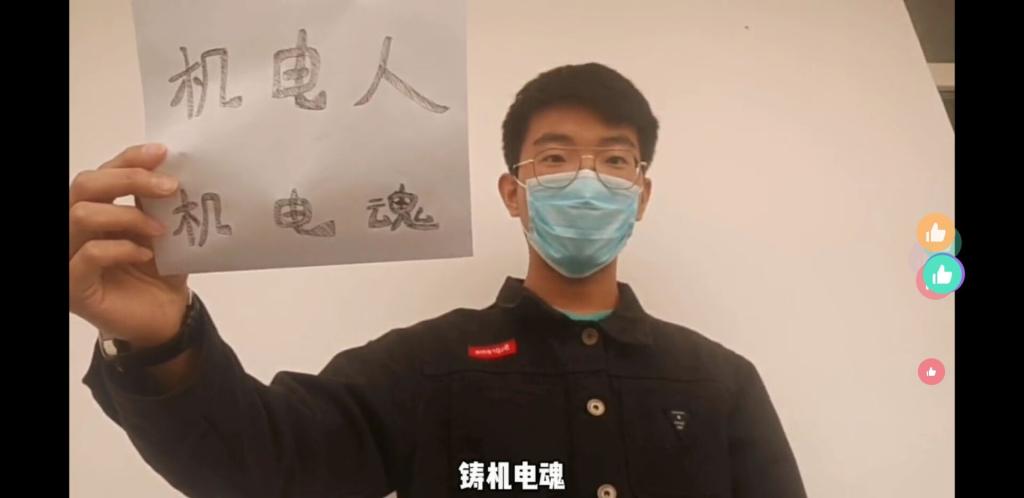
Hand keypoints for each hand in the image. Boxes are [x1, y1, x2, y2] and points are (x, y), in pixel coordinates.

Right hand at [69, 144, 190, 346]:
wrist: (166, 318)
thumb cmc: (160, 272)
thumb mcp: (163, 230)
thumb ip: (158, 203)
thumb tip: (171, 168)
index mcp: (96, 209)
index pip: (101, 173)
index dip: (128, 158)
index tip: (162, 152)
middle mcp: (75, 228)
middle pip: (84, 185)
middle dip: (129, 179)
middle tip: (170, 187)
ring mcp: (68, 256)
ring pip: (81, 214)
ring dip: (128, 215)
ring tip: (161, 230)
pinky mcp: (73, 285)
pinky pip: (89, 254)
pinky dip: (122, 248)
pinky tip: (147, 256)